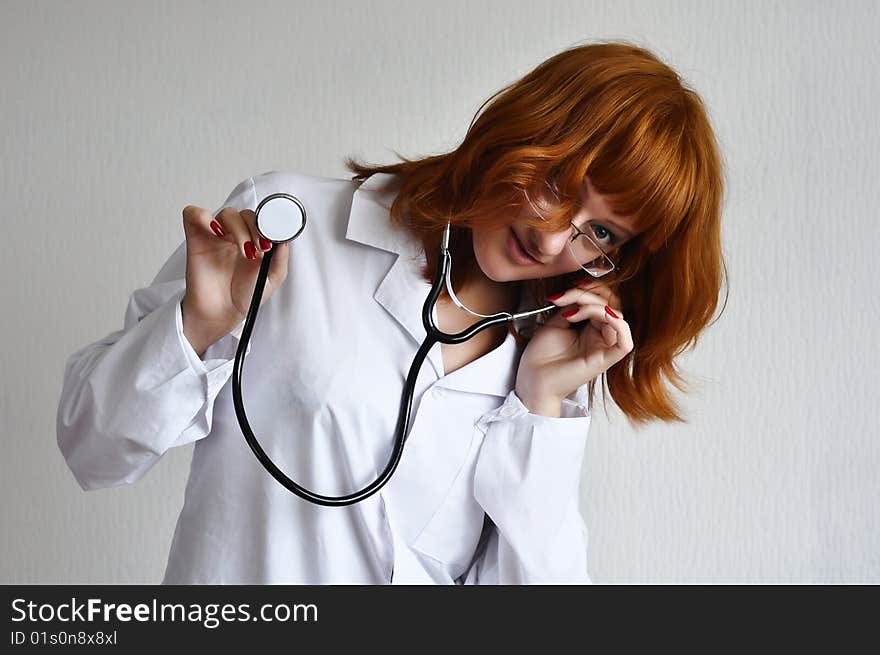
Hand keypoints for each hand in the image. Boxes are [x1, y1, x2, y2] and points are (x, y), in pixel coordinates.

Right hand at [180, 204, 289, 354]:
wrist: (222, 314)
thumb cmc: (244, 296)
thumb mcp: (272, 279)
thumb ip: (280, 259)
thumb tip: (284, 239)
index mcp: (254, 241)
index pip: (261, 219)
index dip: (268, 225)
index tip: (272, 241)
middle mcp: (235, 235)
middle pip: (246, 214)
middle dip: (256, 229)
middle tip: (260, 249)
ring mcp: (216, 235)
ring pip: (227, 213)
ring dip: (239, 228)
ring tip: (244, 250)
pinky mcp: (196, 238)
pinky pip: (194, 214)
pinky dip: (203, 216)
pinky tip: (216, 232)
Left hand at [515, 279, 633, 413]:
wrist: (532, 380)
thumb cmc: (541, 357)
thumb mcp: (555, 323)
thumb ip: (571, 307)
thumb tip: (580, 294)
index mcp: (589, 329)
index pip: (603, 301)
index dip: (592, 289)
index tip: (571, 287)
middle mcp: (599, 337)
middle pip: (610, 305)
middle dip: (588, 295)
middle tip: (565, 298)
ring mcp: (603, 348)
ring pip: (616, 317)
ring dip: (594, 306)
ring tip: (571, 312)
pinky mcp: (604, 361)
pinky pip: (625, 343)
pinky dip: (618, 324)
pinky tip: (602, 315)